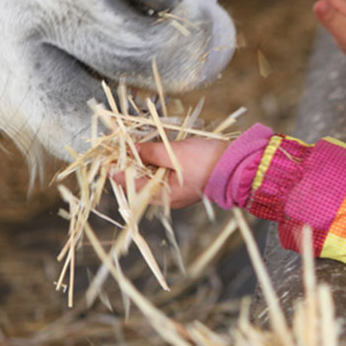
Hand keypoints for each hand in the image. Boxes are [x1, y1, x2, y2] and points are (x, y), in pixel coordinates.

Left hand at [114, 137, 228, 208]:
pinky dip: (158, 163)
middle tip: (121, 148)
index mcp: (163, 195)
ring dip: (144, 162)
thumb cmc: (207, 162)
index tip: (107, 156)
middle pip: (140, 182)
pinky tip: (157, 151)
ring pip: (153, 178)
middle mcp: (169, 197)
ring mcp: (179, 191)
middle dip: (130, 165)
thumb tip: (129, 150)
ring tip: (137, 147)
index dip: (117, 169)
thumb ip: (149, 152)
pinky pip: (166, 175)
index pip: (130, 184)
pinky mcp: (189, 182)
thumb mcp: (174, 153)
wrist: (239, 166)